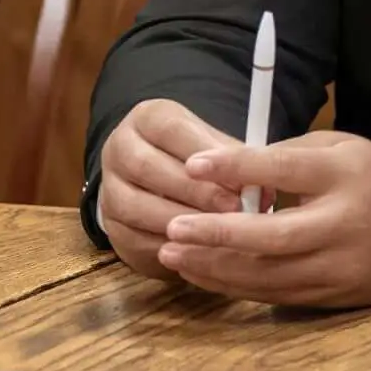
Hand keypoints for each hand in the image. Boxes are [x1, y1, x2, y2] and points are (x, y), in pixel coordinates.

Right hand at [95, 100, 243, 280]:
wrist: (155, 185)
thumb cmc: (192, 160)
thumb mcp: (211, 146)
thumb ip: (233, 161)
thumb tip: (260, 188)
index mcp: (147, 119)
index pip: (171, 129)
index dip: (204, 154)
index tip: (238, 177)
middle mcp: (118, 148)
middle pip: (145, 166)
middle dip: (194, 190)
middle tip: (233, 209)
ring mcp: (109, 189)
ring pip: (134, 205)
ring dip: (179, 221)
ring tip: (217, 233)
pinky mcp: (112, 227)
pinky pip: (134, 239)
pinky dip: (168, 247)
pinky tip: (198, 251)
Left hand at [152, 132, 370, 307]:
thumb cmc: (365, 178)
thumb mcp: (335, 148)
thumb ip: (283, 157)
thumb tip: (222, 171)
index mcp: (344, 176)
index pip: (284, 172)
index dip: (237, 167)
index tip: (193, 164)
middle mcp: (345, 225)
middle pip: (274, 237)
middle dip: (218, 234)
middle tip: (173, 228)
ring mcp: (341, 267)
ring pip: (269, 274)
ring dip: (215, 267)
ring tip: (172, 253)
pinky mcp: (335, 297)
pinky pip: (276, 294)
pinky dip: (234, 285)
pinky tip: (201, 272)